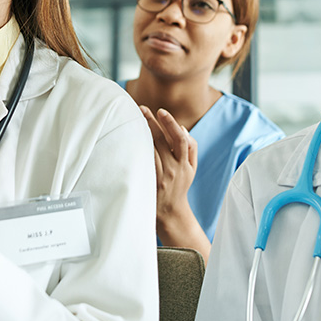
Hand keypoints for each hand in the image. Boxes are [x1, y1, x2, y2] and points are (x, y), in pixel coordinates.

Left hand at [141, 107, 207, 254]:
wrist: (170, 212)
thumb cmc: (180, 185)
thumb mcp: (192, 169)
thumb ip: (191, 148)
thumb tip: (182, 128)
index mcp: (184, 164)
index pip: (180, 139)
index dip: (171, 124)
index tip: (161, 111)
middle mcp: (173, 170)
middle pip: (162, 141)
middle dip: (151, 122)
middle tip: (141, 108)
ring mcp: (159, 177)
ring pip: (150, 150)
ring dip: (141, 132)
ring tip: (133, 118)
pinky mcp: (148, 183)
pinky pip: (142, 162)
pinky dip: (136, 148)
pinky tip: (128, 138)